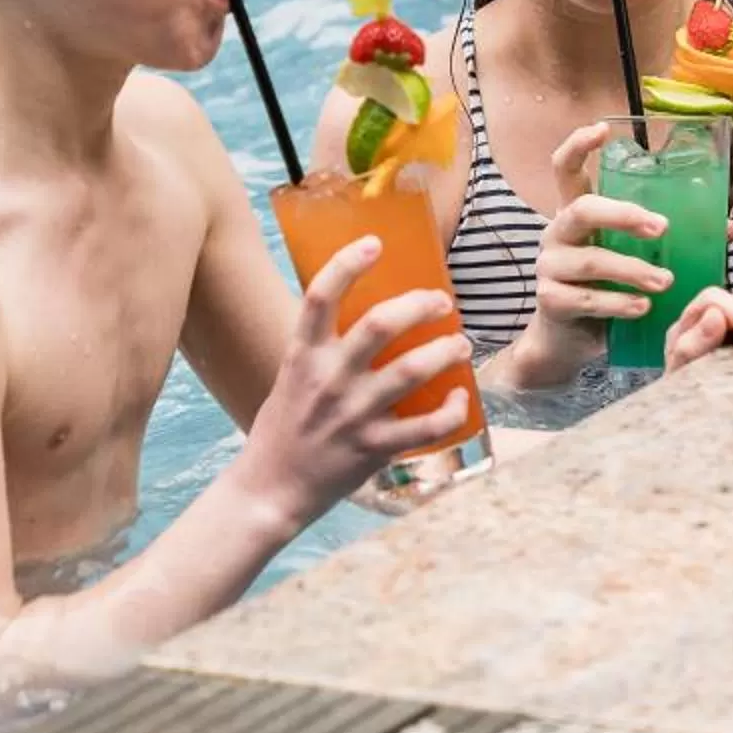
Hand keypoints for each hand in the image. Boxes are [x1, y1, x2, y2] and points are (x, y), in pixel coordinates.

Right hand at [234, 235, 471, 534]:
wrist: (270, 489)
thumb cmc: (284, 426)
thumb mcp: (292, 375)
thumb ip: (322, 347)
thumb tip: (369, 315)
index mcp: (302, 355)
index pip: (320, 296)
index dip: (347, 264)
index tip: (374, 243)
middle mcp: (328, 379)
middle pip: (380, 325)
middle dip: (419, 305)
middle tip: (442, 302)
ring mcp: (352, 414)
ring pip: (411, 370)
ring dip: (445, 352)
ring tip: (461, 345)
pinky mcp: (373, 448)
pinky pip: (425, 427)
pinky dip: (452, 411)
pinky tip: (461, 399)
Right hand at [502, 122, 677, 389]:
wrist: (570, 341)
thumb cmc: (607, 288)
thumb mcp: (632, 258)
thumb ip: (668, 241)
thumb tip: (725, 228)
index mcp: (576, 214)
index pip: (565, 169)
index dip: (578, 145)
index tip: (602, 128)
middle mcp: (558, 233)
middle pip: (582, 209)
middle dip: (623, 215)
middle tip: (661, 228)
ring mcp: (549, 267)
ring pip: (591, 260)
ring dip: (632, 270)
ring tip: (665, 282)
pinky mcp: (550, 300)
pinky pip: (586, 299)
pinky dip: (617, 303)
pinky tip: (641, 307)